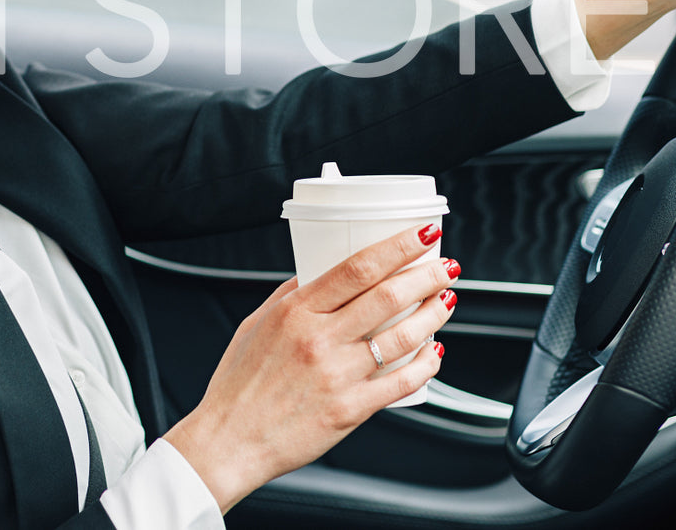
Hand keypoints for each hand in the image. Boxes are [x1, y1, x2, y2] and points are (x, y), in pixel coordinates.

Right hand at [163, 225, 456, 512]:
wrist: (230, 439)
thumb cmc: (238, 386)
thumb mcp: (256, 324)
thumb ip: (290, 296)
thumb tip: (319, 273)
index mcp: (295, 312)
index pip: (357, 268)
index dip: (398, 247)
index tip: (422, 236)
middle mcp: (319, 340)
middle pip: (388, 297)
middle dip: (426, 276)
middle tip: (445, 267)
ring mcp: (338, 376)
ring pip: (403, 338)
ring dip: (433, 315)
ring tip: (445, 301)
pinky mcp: (351, 410)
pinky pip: (401, 383)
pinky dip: (426, 365)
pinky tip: (434, 353)